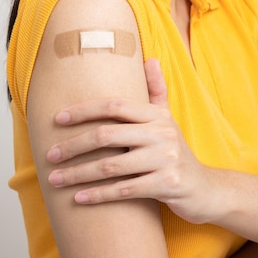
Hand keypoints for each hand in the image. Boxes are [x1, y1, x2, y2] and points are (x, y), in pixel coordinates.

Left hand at [47, 58, 218, 223]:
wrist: (208, 190)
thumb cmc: (177, 153)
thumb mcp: (168, 120)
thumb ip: (156, 91)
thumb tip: (151, 59)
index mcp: (156, 116)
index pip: (113, 105)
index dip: (83, 110)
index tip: (57, 118)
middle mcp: (162, 134)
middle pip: (106, 135)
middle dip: (73, 145)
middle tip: (50, 155)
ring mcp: (165, 159)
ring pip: (110, 166)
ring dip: (78, 174)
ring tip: (55, 179)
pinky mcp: (167, 185)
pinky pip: (123, 190)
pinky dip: (98, 195)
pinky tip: (78, 198)